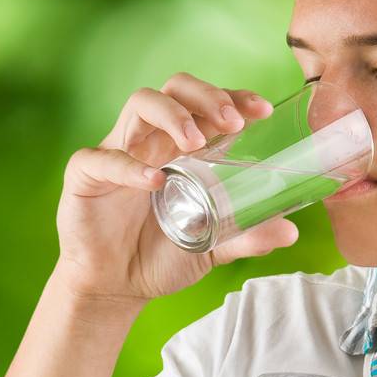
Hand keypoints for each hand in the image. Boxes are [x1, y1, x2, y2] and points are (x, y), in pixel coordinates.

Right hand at [56, 72, 298, 304]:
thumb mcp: (213, 246)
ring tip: (196, 141)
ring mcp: (118, 152)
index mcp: (181, 148)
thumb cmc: (161, 256)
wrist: (116, 287)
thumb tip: (290, 230)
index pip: (207, 105)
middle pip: (175, 89)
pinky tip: (155, 181)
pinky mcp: (86, 175)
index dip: (233, 98)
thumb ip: (247, 235)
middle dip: (207, 96)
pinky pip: (103, 158)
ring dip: (173, 115)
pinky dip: (129, 166)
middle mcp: (151, 141)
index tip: (261, 111)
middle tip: (232, 122)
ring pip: (141, 103)